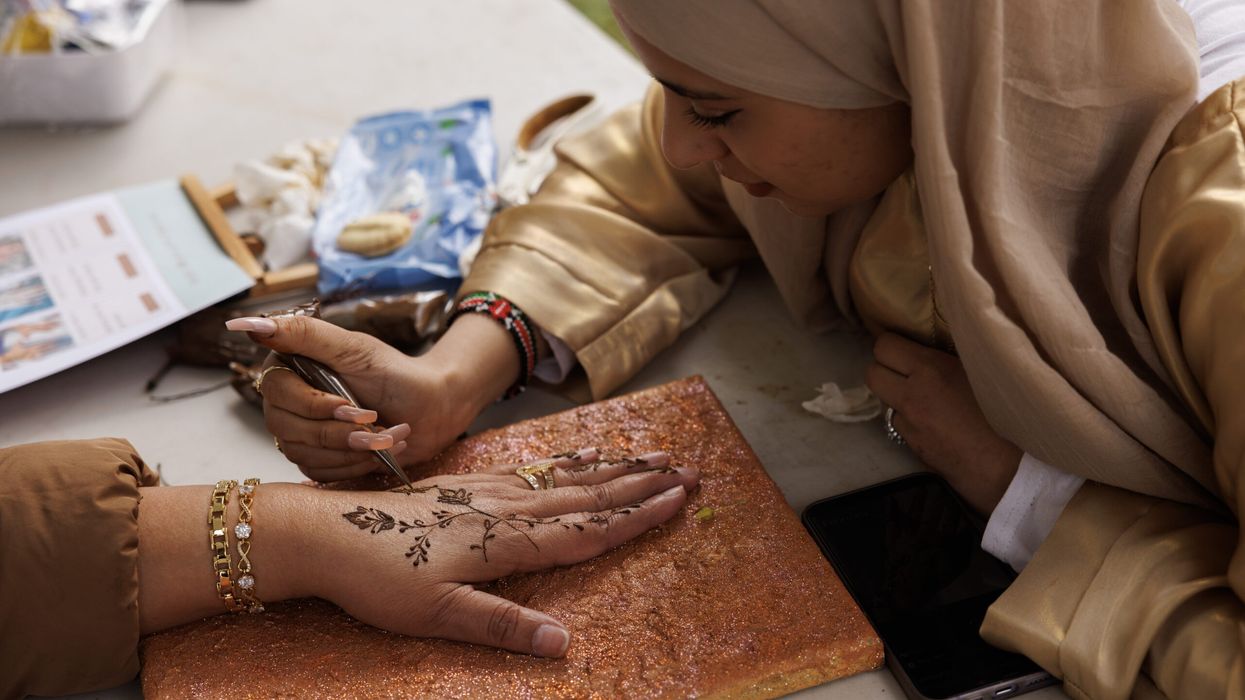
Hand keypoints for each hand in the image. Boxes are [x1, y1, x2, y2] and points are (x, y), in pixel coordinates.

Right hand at [227, 314, 517, 480]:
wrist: (432, 409)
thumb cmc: (397, 373)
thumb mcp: (353, 348)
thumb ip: (302, 333)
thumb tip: (245, 324)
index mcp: (292, 368)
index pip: (277, 391)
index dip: (314, 404)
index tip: (353, 407)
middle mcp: (288, 401)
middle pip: (287, 427)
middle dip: (338, 431)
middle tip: (376, 422)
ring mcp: (300, 433)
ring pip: (302, 453)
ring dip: (351, 448)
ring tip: (387, 435)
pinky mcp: (317, 459)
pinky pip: (317, 472)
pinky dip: (352, 465)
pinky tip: (378, 452)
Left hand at [304, 448, 698, 656]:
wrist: (324, 532)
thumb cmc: (376, 578)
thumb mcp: (435, 615)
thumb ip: (502, 627)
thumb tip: (563, 646)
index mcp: (504, 542)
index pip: (586, 530)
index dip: (636, 517)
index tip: (677, 501)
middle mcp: (505, 509)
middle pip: (588, 495)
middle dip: (640, 485)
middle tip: (687, 472)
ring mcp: (488, 492)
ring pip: (565, 477)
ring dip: (613, 468)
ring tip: (651, 456)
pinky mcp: (469, 485)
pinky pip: (533, 469)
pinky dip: (567, 462)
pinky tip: (579, 456)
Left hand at [864, 333, 1021, 513]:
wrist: (1015, 469)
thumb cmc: (1011, 412)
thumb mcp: (984, 371)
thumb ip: (953, 358)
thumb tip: (935, 347)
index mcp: (930, 370)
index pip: (884, 346)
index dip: (893, 345)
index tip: (908, 347)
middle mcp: (911, 396)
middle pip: (872, 374)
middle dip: (885, 369)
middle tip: (909, 370)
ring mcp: (910, 426)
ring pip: (886, 402)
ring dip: (899, 398)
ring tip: (930, 400)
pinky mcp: (914, 449)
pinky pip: (902, 427)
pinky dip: (912, 422)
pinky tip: (938, 425)